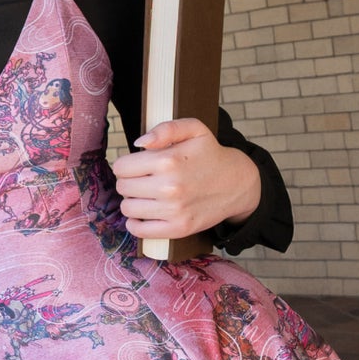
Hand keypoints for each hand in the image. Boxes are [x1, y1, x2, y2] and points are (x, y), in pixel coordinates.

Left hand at [109, 116, 260, 240]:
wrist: (237, 183)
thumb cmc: (210, 154)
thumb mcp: (194, 129)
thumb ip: (165, 129)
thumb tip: (139, 143)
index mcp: (169, 160)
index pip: (121, 167)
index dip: (126, 164)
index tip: (136, 165)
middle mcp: (170, 187)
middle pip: (123, 187)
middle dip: (129, 181)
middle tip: (143, 180)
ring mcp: (174, 210)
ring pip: (128, 208)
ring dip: (132, 201)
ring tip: (145, 195)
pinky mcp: (179, 228)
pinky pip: (140, 230)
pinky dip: (135, 224)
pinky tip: (143, 214)